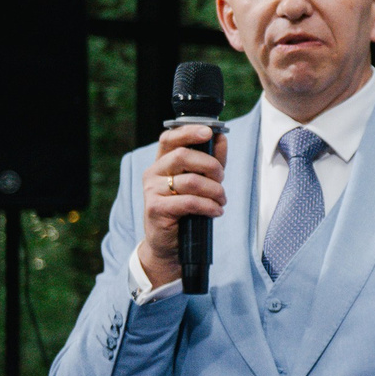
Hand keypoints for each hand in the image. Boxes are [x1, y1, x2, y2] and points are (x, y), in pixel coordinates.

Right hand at [138, 123, 227, 287]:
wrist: (169, 244)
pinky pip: (189, 202)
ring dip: (215, 191)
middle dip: (211, 166)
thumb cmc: (186, 210)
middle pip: (183, 156)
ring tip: (221, 201)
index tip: (209, 131)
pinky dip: (209, 206)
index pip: (170, 138)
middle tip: (222, 180)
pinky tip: (216, 211)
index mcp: (162, 162)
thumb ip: (210, 161)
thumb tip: (221, 138)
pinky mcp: (156, 208)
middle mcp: (153, 173)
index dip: (189, 131)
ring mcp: (151, 191)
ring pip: (190, 181)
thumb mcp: (200, 182)